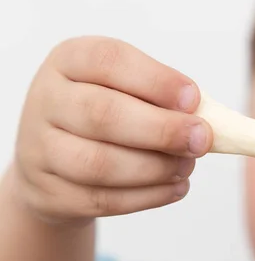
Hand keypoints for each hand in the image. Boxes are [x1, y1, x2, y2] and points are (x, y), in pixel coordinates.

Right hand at [9, 36, 212, 223]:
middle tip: (202, 140)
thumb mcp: (128, 90)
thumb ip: (163, 98)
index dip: (156, 81)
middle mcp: (47, 99)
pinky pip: (101, 200)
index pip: (109, 61)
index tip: (194, 99)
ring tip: (188, 166)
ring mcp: (38, 148)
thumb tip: (209, 120)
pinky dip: (147, 196)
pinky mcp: (47, 191)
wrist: (57, 160)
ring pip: (99, 164)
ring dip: (155, 168)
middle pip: (102, 115)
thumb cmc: (109, 114)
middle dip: (162, 130)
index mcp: (70, 60)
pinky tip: (175, 188)